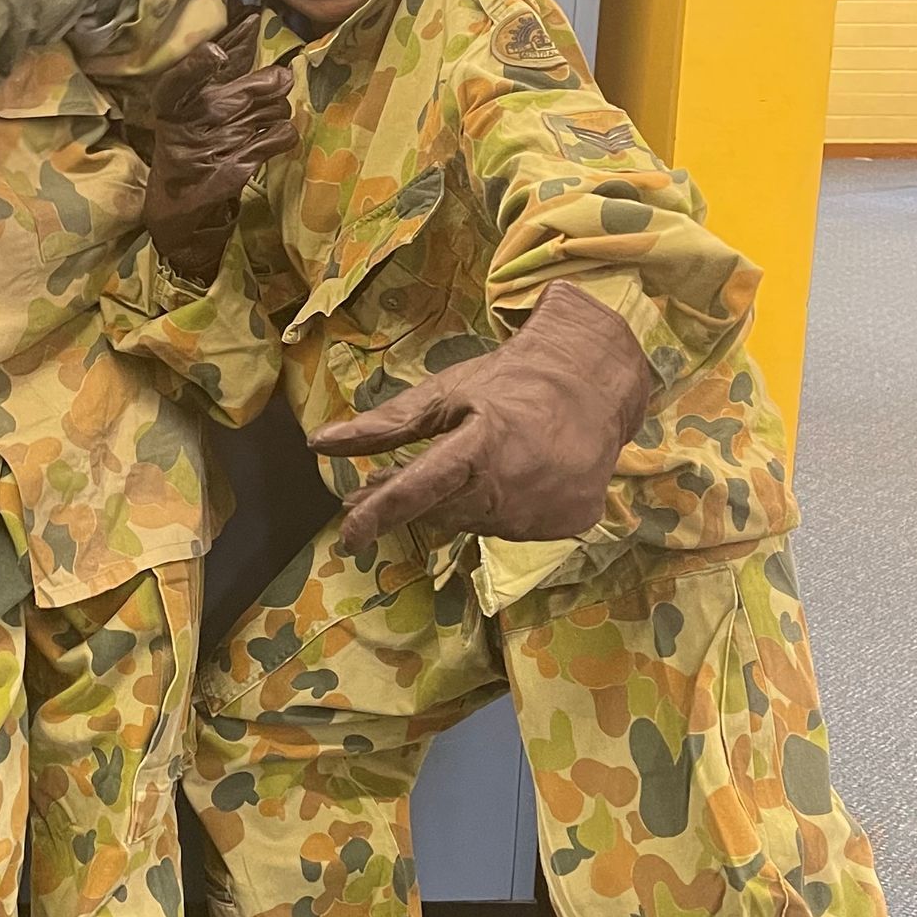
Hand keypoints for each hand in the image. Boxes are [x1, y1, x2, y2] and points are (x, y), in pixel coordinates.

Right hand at [142, 15, 294, 281]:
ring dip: (276, 112)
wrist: (180, 203)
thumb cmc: (190, 139)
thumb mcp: (192, 99)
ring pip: (276, 108)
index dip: (199, 65)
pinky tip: (268, 140)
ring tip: (258, 122)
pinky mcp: (240, 164)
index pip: (181, 79)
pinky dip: (283, 134)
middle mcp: (194, 118)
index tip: (215, 56)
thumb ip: (222, 62)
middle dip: (273, 84)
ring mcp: (218, 142)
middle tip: (271, 87)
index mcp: (172, 100)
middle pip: (257, 86)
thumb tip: (252, 17)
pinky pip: (282, 134)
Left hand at [311, 280, 655, 547]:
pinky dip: (496, 509)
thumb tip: (319, 443)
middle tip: (375, 490)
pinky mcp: (566, 524)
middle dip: (403, 505)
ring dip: (452, 503)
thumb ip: (384, 425)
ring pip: (472, 523)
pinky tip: (504, 480)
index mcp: (480, 446)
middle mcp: (511, 486)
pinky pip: (510, 528)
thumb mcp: (447, 394)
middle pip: (437, 513)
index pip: (416, 491)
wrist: (597, 384)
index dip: (376, 514)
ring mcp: (542, 511)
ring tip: (452, 472)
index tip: (346, 535)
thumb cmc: (513, 382)